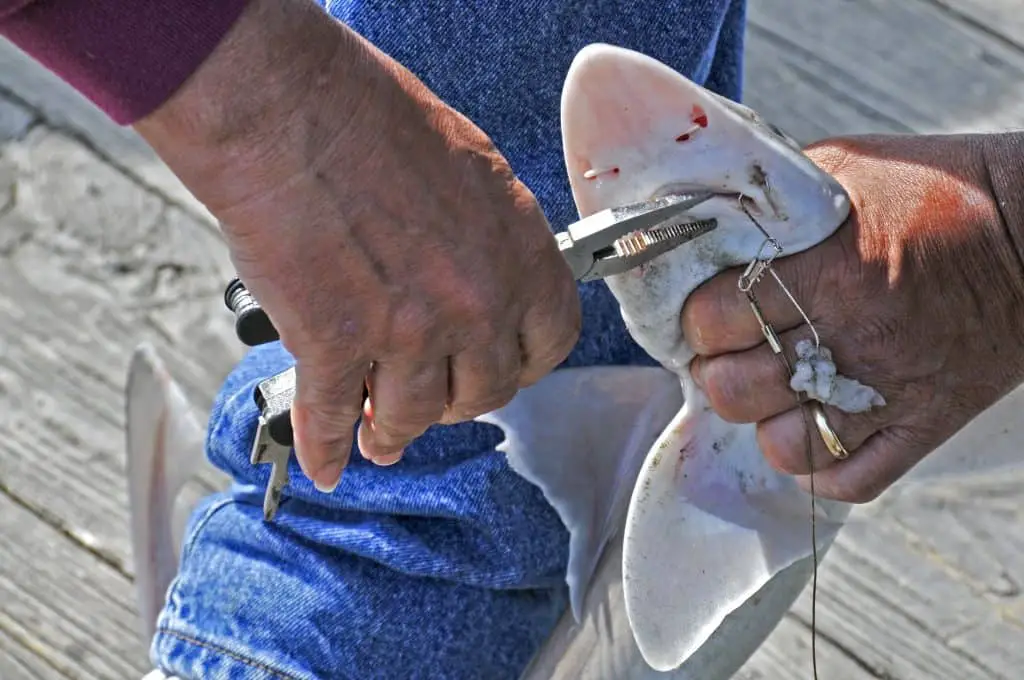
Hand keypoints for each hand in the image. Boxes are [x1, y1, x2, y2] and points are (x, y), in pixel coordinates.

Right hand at [134, 0, 579, 489]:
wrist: (293, 109)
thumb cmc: (376, 119)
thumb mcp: (472, 170)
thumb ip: (487, 237)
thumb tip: (480, 274)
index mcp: (517, 256)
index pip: (548, 344)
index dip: (521, 365)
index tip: (498, 371)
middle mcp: (474, 304)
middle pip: (484, 392)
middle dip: (458, 401)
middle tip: (434, 398)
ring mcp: (406, 332)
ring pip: (412, 417)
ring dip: (393, 433)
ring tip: (379, 435)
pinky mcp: (333, 345)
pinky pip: (332, 419)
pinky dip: (325, 449)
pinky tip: (325, 463)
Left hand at [681, 134, 1023, 501]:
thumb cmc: (937, 192)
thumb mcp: (845, 170)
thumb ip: (772, 203)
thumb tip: (706, 222)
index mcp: (825, 266)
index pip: (714, 319)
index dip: (698, 321)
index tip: (709, 313)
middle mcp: (852, 333)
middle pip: (734, 388)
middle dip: (717, 371)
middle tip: (733, 354)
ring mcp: (888, 387)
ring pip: (782, 445)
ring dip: (765, 421)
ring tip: (776, 391)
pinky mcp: (926, 423)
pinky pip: (849, 481)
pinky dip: (820, 468)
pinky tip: (816, 430)